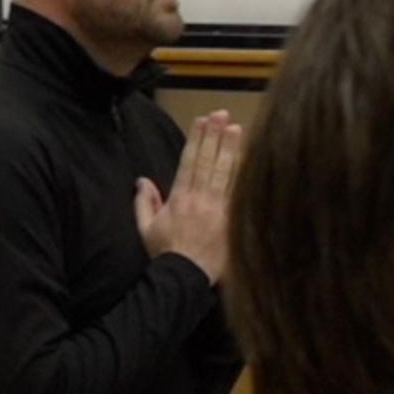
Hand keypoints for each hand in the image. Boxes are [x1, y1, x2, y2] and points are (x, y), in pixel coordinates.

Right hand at [135, 110, 242, 285]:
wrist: (185, 278)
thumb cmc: (165, 255)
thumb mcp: (146, 229)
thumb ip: (144, 203)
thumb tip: (142, 181)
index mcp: (179, 198)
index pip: (189, 161)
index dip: (196, 138)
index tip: (202, 120)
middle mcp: (200, 200)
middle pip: (209, 161)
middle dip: (215, 136)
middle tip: (222, 114)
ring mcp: (218, 210)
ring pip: (225, 174)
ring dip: (231, 150)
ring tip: (236, 129)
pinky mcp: (231, 222)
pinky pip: (238, 195)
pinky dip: (244, 177)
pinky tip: (250, 161)